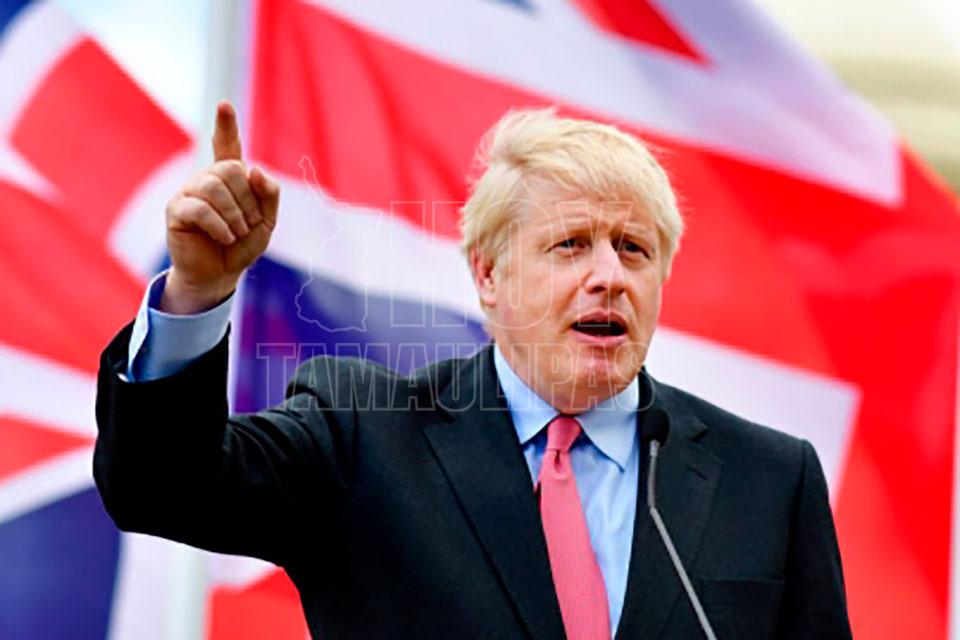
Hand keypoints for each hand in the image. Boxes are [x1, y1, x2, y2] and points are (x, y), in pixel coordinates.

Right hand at [161, 101, 279, 313]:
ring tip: (235, 233)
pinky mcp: (176, 209)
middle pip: (231, 169)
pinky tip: (224, 237)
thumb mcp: (266, 221)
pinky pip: (199, 207)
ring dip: (234, 215)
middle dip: (247, 200)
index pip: (227, 145)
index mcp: (230, 178)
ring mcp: (189, 191)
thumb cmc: (242, 245)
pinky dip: (219, 225)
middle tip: (247, 224)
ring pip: (214, 186)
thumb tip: (255, 170)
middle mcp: (207, 178)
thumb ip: (269, 194)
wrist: (220, 274)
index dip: (226, 125)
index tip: (224, 105)